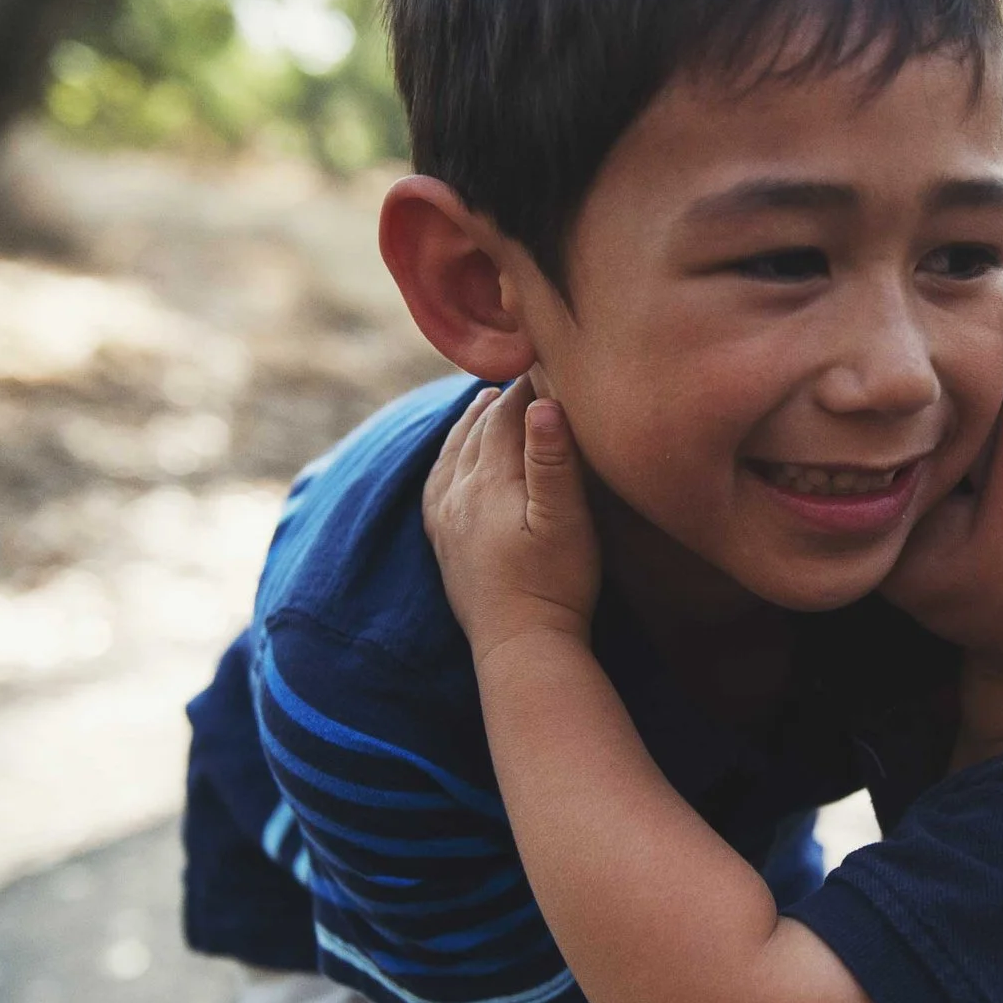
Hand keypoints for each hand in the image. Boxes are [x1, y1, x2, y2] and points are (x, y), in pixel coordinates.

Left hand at [423, 379, 602, 655]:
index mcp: (491, 481)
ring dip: (471, 421)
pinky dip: (449, 456)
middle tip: (525, 367)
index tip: (551, 357)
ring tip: (486, 398)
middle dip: (503, 397)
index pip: (509, 416)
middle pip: (479, 429)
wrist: (522, 645)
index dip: (530, 384)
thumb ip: (552, 460)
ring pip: (454, 451)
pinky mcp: (444, 543)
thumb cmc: (556, 584)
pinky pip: (437, 482)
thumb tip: (543, 402)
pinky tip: (456, 456)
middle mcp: (459, 493)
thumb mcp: (565, 520)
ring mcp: (447, 518)